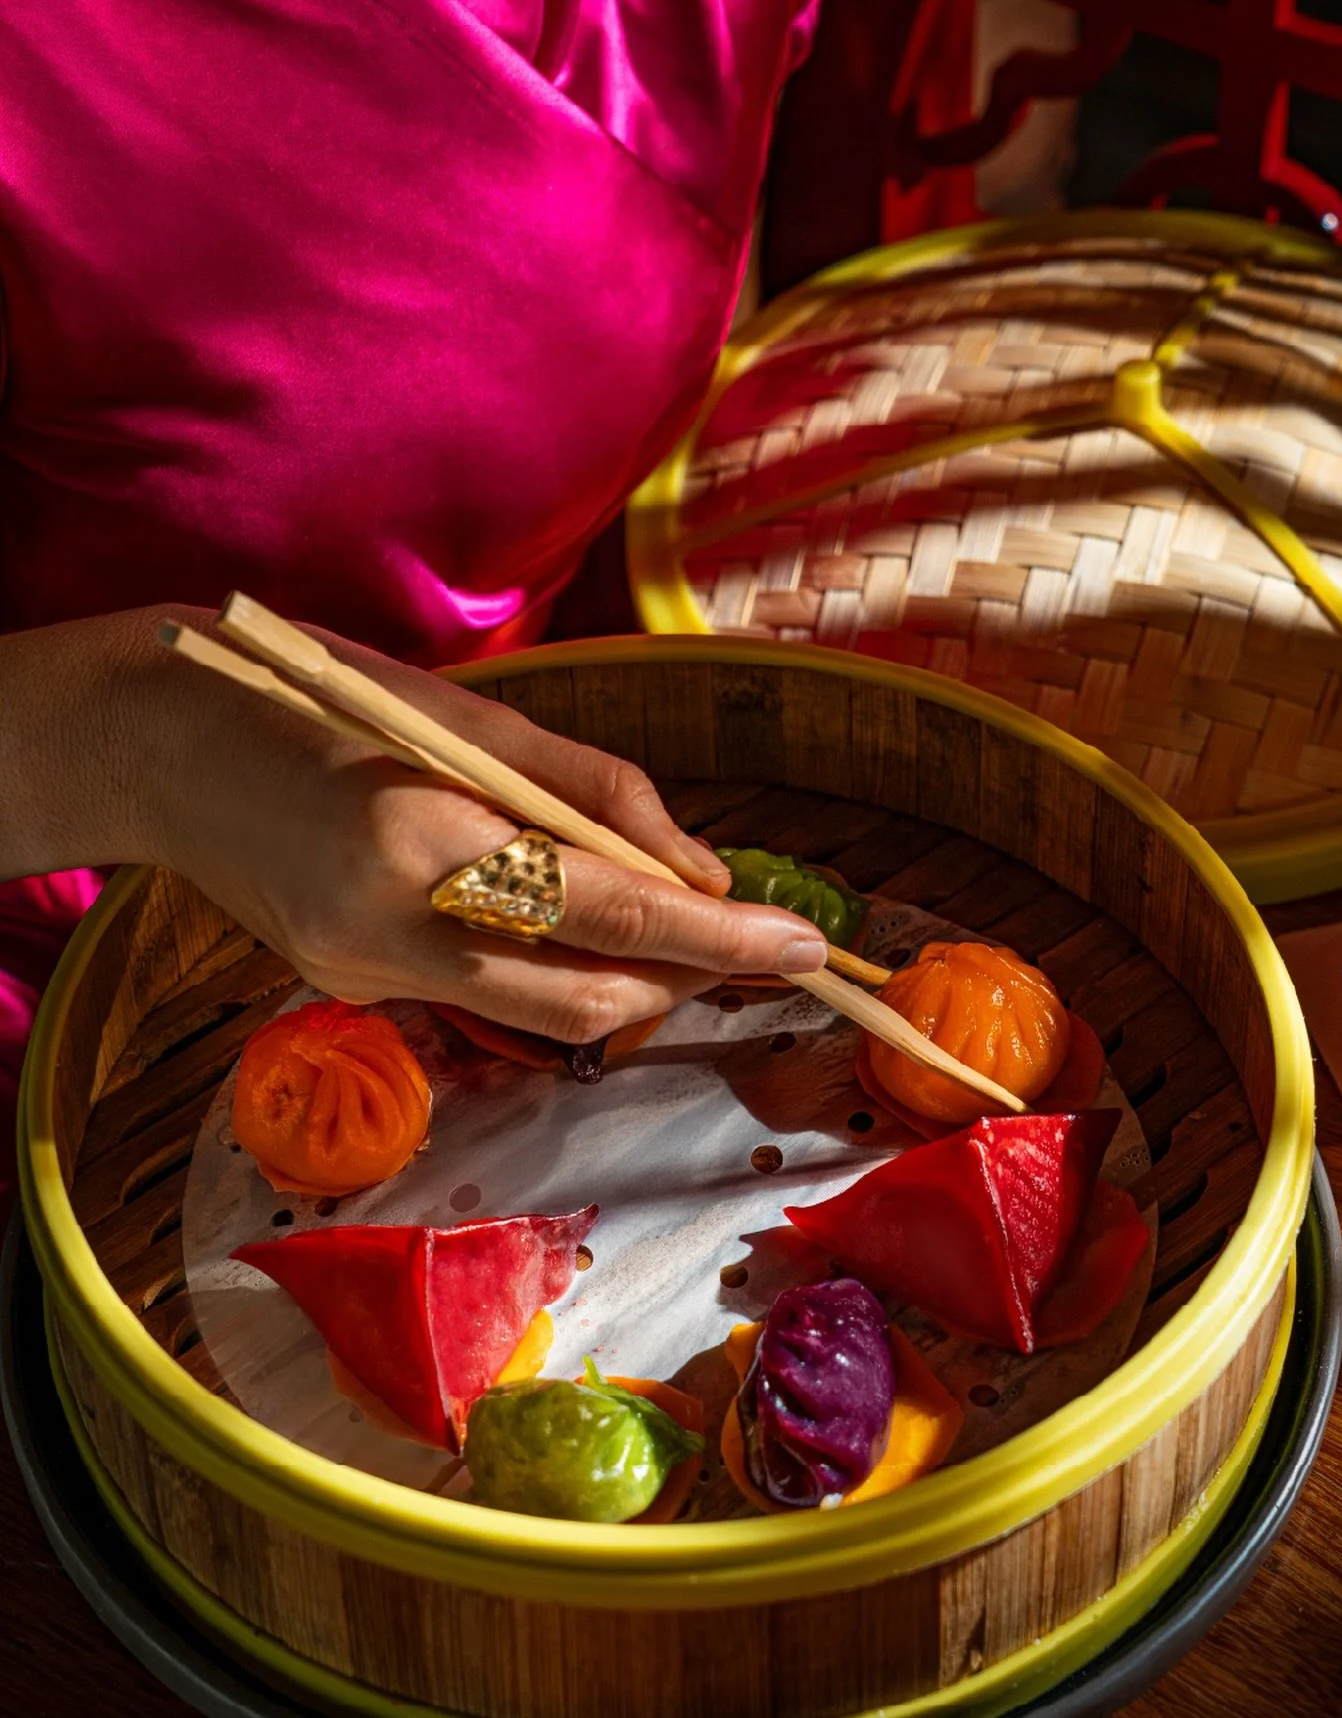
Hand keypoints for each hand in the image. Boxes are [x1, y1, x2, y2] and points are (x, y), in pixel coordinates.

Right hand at [114, 610, 826, 1041]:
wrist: (162, 742)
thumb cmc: (323, 695)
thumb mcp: (473, 716)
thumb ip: (597, 795)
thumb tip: (702, 872)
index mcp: (425, 839)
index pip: (608, 913)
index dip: (719, 937)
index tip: (804, 945)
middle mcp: (393, 931)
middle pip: (590, 1003)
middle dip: (686, 980)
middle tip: (747, 937)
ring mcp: (367, 978)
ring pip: (546, 1022)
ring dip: (629, 983)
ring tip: (673, 928)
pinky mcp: (353, 992)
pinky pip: (489, 1002)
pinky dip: (555, 970)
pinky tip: (571, 924)